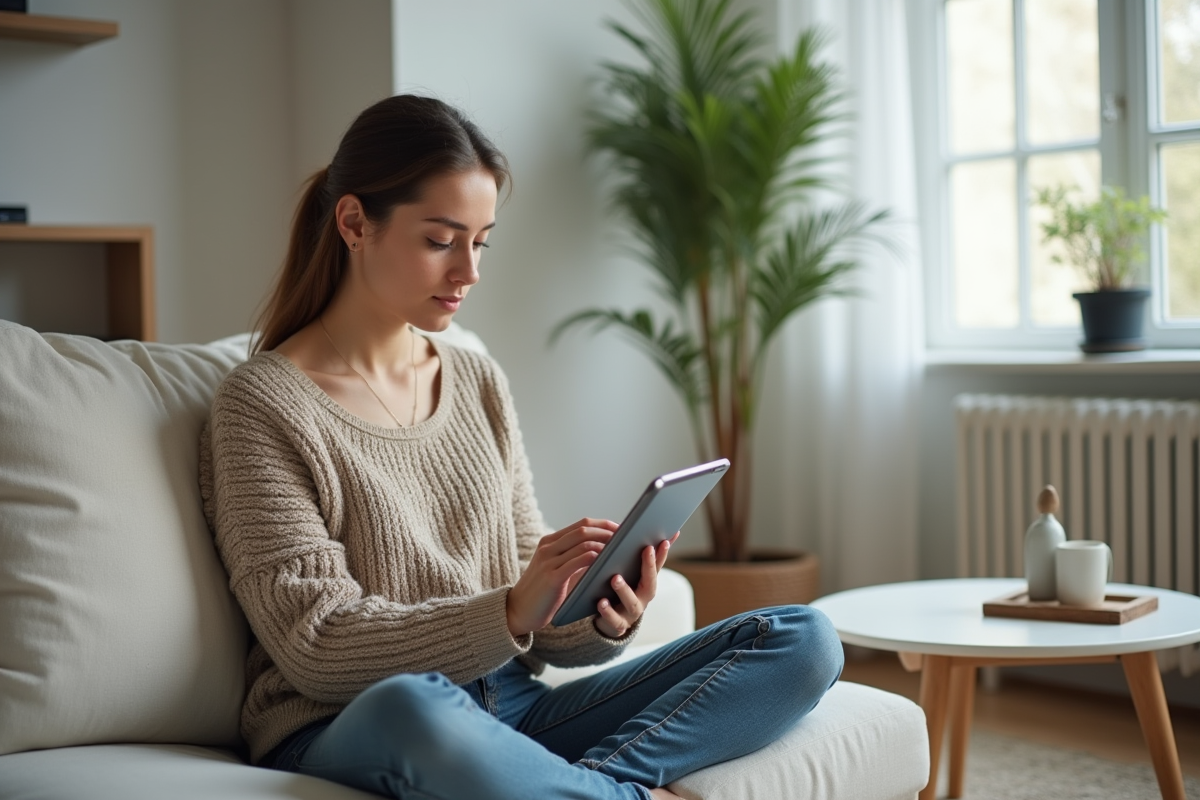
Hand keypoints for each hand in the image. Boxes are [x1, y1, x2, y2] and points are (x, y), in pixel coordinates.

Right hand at [506, 518, 617, 636]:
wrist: (518, 611)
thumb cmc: (543, 593)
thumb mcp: (557, 570)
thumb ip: (574, 559)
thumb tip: (603, 552)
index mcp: (549, 542)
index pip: (581, 524)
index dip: (603, 524)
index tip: (621, 529)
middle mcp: (548, 547)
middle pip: (583, 530)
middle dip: (608, 532)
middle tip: (626, 538)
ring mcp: (548, 561)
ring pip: (582, 543)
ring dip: (605, 545)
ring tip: (620, 551)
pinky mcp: (551, 577)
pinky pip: (578, 561)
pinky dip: (595, 559)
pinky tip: (606, 563)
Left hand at [593, 531, 678, 637]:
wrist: (608, 621)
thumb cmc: (618, 589)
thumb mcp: (628, 571)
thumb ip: (638, 555)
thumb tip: (655, 530)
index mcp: (646, 582)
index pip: (657, 565)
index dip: (662, 553)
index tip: (663, 539)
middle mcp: (643, 597)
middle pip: (650, 582)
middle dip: (649, 565)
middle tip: (646, 549)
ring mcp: (632, 612)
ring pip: (632, 602)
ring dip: (625, 589)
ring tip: (615, 578)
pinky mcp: (617, 624)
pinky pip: (614, 619)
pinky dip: (608, 611)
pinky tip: (601, 601)